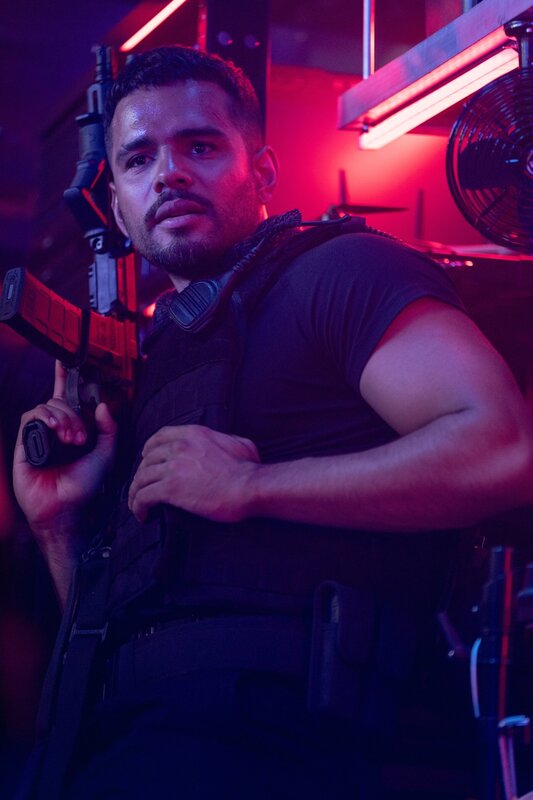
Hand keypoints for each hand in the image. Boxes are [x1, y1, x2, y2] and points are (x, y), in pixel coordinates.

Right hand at [13, 361, 117, 536]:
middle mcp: (55, 428)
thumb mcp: (106, 455)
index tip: (65, 360)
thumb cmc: (84, 486)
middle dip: (73, 415)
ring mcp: (39, 434)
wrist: (64, 508)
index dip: (65, 377)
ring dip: (62, 418)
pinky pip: (31, 416)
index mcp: (73, 428)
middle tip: (79, 437)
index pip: (67, 397)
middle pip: (61, 401)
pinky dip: (44, 417)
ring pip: (48, 406)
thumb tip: (103, 405)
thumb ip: (110, 430)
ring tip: (70, 439)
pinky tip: (53, 429)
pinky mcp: (24, 440)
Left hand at [128, 424, 260, 522]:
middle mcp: (179, 447)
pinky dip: (138, 506)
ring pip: (141, 478)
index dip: (149, 448)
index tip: (146, 458)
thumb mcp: (241, 444)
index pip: (160, 436)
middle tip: (142, 486)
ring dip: (135, 492)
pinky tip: (142, 515)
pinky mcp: (170, 489)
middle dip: (141, 474)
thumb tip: (228, 442)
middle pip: (148, 459)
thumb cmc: (249, 469)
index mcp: (194, 434)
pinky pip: (144, 497)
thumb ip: (227, 439)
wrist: (249, 487)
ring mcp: (173, 467)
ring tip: (136, 504)